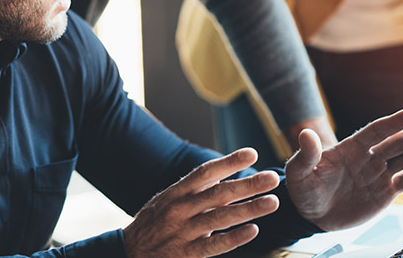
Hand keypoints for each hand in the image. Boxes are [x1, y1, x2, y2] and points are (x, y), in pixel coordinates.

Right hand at [123, 148, 279, 257]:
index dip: (230, 162)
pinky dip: (234, 238)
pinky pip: (214, 246)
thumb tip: (225, 175)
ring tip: (272, 202)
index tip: (252, 153)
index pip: (206, 172)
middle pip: (219, 193)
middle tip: (272, 178)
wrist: (129, 252)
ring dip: (249, 209)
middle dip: (248, 185)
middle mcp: (180, 209)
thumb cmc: (154, 223)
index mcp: (177, 193)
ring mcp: (183, 231)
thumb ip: (195, 191)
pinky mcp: (185, 253)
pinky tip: (252, 231)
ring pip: (221, 218)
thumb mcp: (168, 201)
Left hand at [286, 109, 402, 231]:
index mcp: (352, 148)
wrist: (311, 215)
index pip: (377, 131)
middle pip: (396, 144)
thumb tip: (306, 135)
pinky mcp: (384, 194)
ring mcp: (378, 176)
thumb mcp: (299, 171)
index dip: (394, 122)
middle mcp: (369, 158)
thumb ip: (306, 154)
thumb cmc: (304, 188)